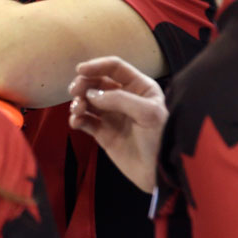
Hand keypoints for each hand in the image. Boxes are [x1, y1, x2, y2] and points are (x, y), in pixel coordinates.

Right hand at [67, 56, 167, 191]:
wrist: (160, 172)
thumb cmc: (161, 139)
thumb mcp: (148, 113)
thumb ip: (119, 99)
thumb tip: (92, 95)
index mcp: (139, 87)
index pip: (115, 68)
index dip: (97, 66)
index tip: (80, 70)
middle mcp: (124, 98)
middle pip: (97, 82)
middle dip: (84, 84)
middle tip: (75, 91)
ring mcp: (112, 116)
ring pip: (88, 101)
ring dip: (78, 102)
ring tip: (77, 110)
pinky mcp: (103, 133)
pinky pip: (85, 121)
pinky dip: (77, 119)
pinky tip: (76, 122)